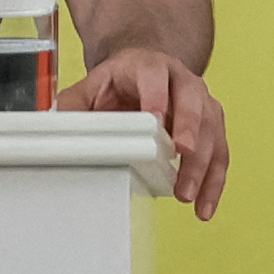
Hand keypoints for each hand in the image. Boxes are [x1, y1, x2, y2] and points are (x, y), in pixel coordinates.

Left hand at [61, 46, 229, 220]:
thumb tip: (54, 127)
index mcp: (149, 66)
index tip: (157, 119)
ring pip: (211, 130)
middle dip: (190, 129)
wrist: (146, 73)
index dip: (157, 96)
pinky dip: (214, 182)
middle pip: (193, 101)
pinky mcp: (212, 125)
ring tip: (186, 195)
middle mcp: (182, 80)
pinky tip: (204, 207)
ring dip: (202, 165)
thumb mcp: (92, 86)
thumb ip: (73, 105)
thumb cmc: (119, 83)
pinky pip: (220, 153)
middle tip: (183, 155)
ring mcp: (202, 101)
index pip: (155, 75)